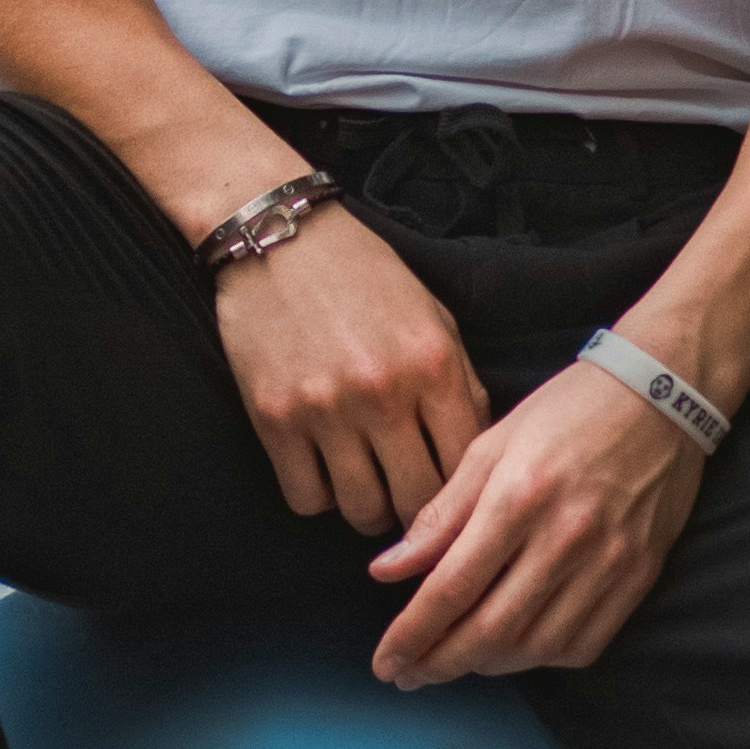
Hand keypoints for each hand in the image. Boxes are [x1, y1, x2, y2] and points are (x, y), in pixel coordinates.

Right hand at [214, 203, 488, 531]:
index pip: (466, 468)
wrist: (276, 235)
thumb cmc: (363, 275)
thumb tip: (475, 458)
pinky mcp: (274, 419)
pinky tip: (324, 469)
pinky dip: (318, 495)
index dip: (463, 494)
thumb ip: (459, 386)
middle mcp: (384, 393)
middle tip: (409, 497)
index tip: (453, 496)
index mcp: (434, 365)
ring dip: (369, 509)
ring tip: (368, 485)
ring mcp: (325, 410)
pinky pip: (306, 499)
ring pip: (362, 512)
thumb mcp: (432, 317)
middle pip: (418, 504)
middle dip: (419, 512)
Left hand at [366, 364, 707, 685]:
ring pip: (536, 647)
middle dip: (440, 664)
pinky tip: (516, 649)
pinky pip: (583, 644)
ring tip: (455, 661)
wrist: (662, 396)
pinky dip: (541, 659)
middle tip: (410, 675)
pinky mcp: (639, 575)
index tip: (385, 663)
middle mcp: (565, 536)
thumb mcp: (490, 446)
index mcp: (518, 497)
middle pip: (491, 631)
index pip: (451, 588)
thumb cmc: (566, 412)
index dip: (411, 636)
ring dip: (486, 666)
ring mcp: (608, 562)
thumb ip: (439, 515)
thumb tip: (385, 571)